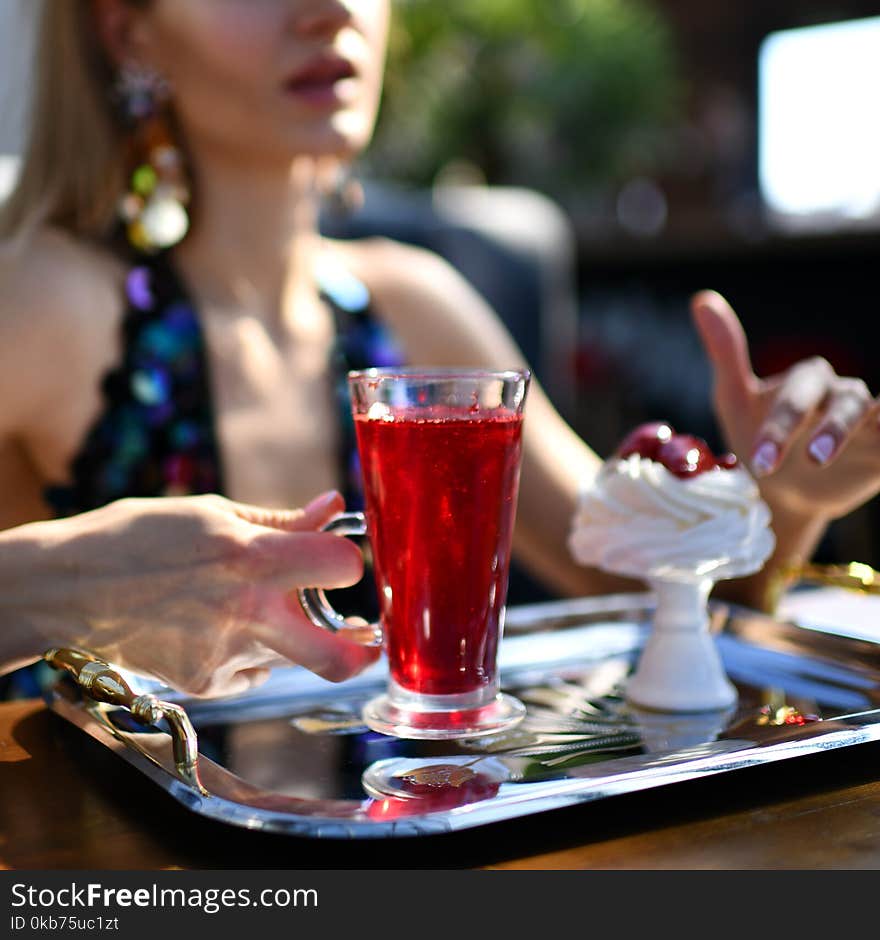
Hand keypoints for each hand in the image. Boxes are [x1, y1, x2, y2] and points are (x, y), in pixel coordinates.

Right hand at [20, 491, 378, 695]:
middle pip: (337, 657)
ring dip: (286, 637)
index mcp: (252, 558)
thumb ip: (279, 521)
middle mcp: (246, 613)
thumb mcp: (211, 513)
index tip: (341, 561)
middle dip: (362, 651)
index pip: (341, 566)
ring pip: (289, 658)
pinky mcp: (204, 684)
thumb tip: (332, 508)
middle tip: (365, 638)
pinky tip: (213, 628)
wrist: (67, 589)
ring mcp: (225, 656)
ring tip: (243, 608)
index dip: (349, 561)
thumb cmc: (138, 537)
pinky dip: (247, 654)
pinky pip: (250, 674)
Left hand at [692, 291, 879, 521]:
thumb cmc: (754, 439)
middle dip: (830, 430)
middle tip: (812, 460)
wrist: (777, 491)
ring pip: (876, 413)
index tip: (762, 461)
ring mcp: (866, 422)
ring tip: (840, 460)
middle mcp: (841, 395)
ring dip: (859, 431)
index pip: (797, 398)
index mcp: (807, 380)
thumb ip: (726, 352)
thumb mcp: (734, 399)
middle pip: (845, 403)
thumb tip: (702, 299)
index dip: (780, 428)